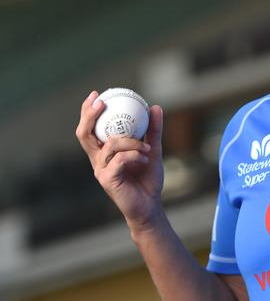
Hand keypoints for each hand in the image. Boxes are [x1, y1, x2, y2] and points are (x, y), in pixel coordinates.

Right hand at [75, 91, 164, 229]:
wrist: (151, 206)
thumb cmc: (148, 179)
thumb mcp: (152, 151)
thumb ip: (153, 131)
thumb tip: (154, 107)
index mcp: (104, 152)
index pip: (90, 129)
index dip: (87, 111)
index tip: (97, 95)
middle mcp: (98, 160)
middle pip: (84, 134)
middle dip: (89, 115)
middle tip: (101, 102)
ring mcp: (100, 170)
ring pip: (110, 145)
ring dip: (131, 142)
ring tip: (147, 147)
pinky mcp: (107, 180)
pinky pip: (119, 159)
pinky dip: (134, 155)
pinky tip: (145, 158)